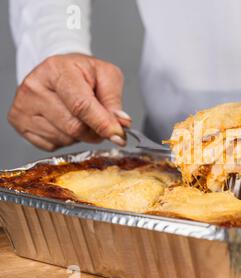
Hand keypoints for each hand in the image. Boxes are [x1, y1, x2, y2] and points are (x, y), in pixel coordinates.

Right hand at [8, 53, 131, 150]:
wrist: (59, 71)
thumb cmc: (83, 73)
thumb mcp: (106, 75)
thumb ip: (114, 99)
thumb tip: (121, 123)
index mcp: (57, 70)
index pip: (81, 104)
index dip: (102, 123)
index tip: (118, 135)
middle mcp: (34, 86)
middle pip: (74, 127)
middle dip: (95, 131)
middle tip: (102, 123)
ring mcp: (23, 106)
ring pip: (65, 139)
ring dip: (81, 135)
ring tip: (80, 116)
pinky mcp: (19, 122)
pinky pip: (52, 145)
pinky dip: (66, 139)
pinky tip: (65, 121)